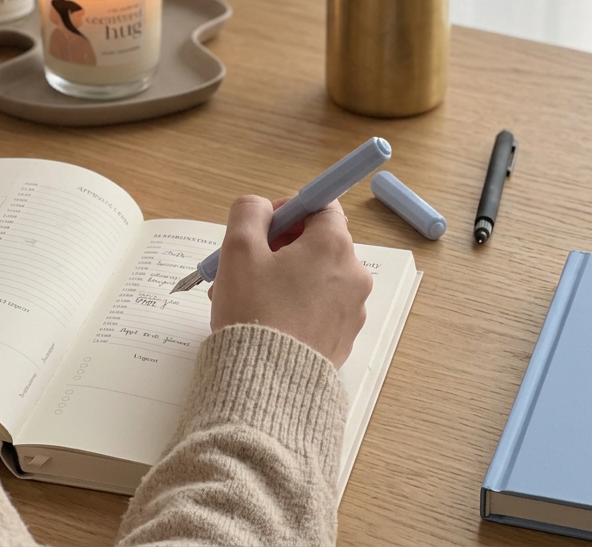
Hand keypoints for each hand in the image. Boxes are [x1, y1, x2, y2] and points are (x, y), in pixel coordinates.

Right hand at [208, 195, 371, 367]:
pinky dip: (294, 305)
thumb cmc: (253, 313)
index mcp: (333, 246)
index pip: (321, 207)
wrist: (266, 384)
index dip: (289, 210)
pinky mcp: (343, 338)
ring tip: (243, 297)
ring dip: (281, 278)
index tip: (263, 227)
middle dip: (278, 248)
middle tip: (244, 264)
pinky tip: (262, 319)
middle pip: (317, 243)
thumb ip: (249, 212)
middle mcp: (353, 275)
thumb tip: (262, 207)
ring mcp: (352, 310)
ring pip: (314, 278)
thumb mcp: (238, 249)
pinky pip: (319, 308)